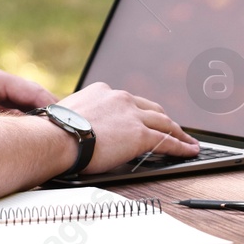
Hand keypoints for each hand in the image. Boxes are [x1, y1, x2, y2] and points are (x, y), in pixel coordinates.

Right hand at [55, 81, 199, 173]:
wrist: (57, 137)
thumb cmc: (55, 132)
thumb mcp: (69, 115)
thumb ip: (81, 117)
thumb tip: (78, 128)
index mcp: (103, 91)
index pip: (129, 102)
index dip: (140, 111)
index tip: (144, 117)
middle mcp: (121, 98)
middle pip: (152, 108)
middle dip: (164, 119)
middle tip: (173, 128)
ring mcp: (132, 115)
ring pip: (164, 122)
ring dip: (179, 132)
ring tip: (188, 141)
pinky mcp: (139, 134)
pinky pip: (166, 141)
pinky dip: (181, 147)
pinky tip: (189, 151)